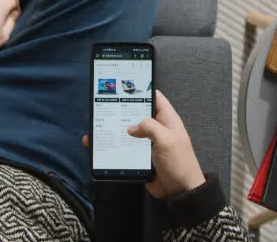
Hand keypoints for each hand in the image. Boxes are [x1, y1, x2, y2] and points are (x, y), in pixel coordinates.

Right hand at [82, 90, 205, 198]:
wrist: (179, 192)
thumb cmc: (177, 162)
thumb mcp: (166, 139)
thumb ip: (149, 127)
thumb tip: (130, 127)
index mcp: (168, 120)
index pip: (156, 99)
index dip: (143, 90)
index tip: (125, 84)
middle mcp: (156, 129)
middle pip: (137, 115)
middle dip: (122, 110)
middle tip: (103, 105)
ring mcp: (147, 143)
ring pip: (128, 132)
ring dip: (115, 130)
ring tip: (97, 126)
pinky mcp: (139, 157)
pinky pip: (126, 148)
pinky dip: (114, 146)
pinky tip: (100, 146)